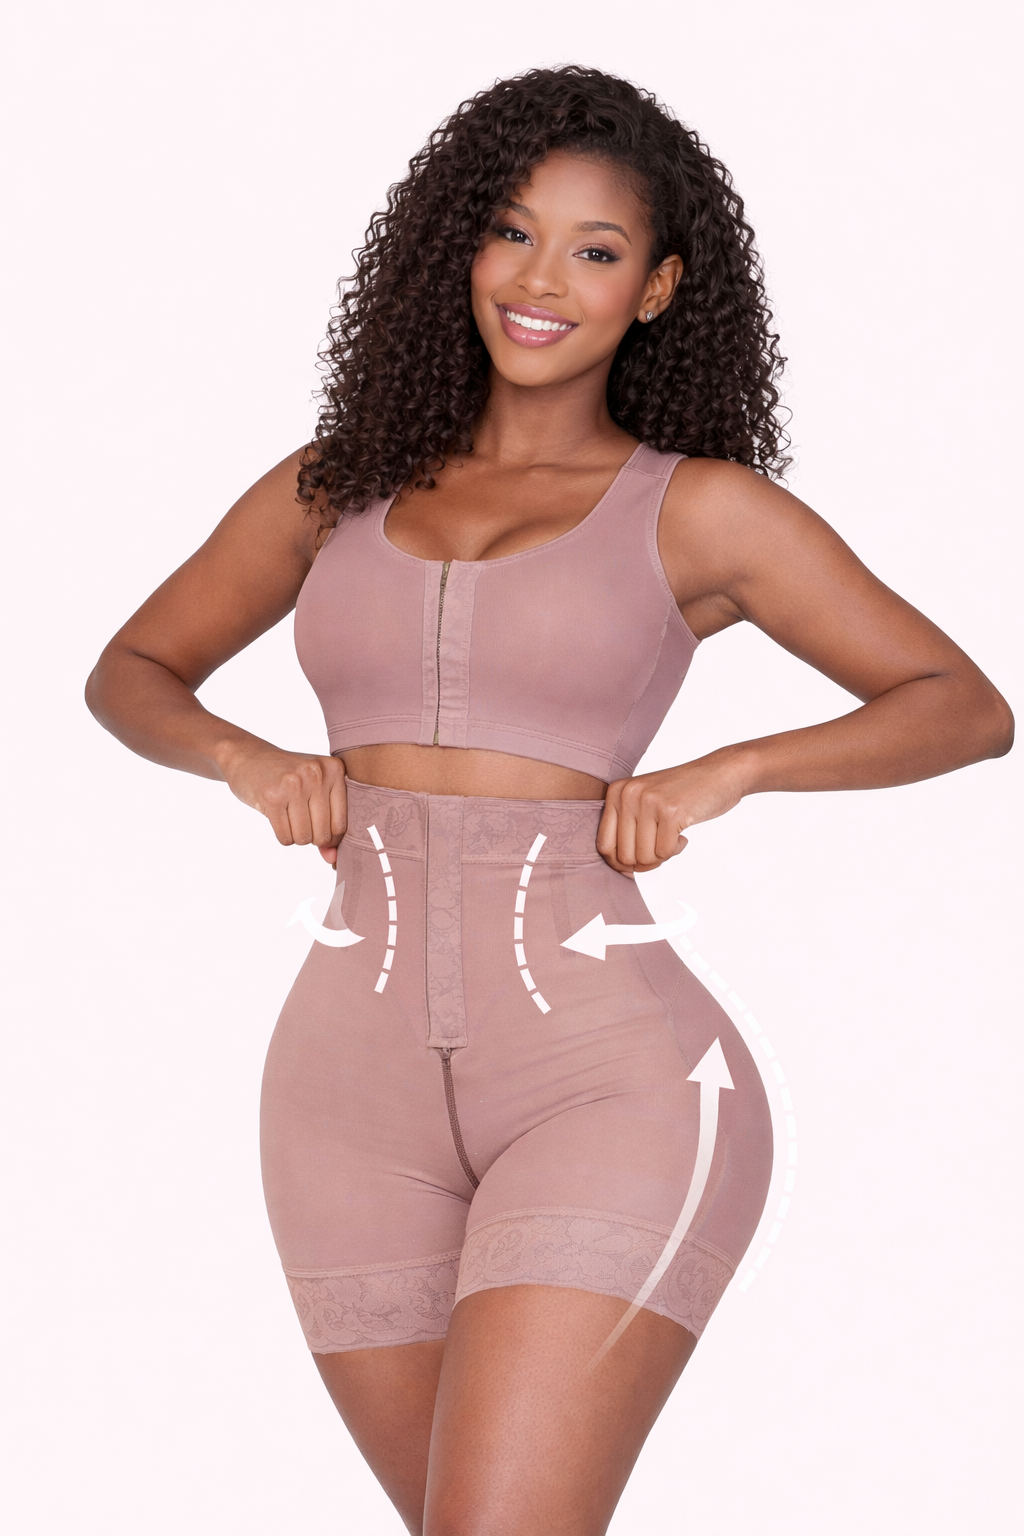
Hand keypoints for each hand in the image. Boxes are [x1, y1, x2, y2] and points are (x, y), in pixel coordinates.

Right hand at [219, 742, 347, 863]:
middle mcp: (317, 774)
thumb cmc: (288, 778)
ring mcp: (294, 784)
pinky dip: (282, 836)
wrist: (248, 756)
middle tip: (300, 821)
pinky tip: (277, 817)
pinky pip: (285, 837)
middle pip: (323, 834)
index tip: (318, 830)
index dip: (330, 837)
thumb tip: (333, 859)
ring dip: (295, 837)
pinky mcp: (272, 797)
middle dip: (311, 838)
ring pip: (304, 838)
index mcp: (334, 769)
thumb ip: (328, 824)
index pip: (341, 824)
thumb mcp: (314, 791)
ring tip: (289, 817)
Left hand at [597, 753, 747, 874]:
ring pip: (644, 857)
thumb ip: (627, 829)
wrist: (720, 773)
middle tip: (661, 847)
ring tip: (672, 838)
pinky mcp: (671, 811)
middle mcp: (628, 794)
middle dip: (645, 862)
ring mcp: (649, 801)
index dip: (620, 864)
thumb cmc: (682, 794)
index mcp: (616, 792)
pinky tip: (682, 834)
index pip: (604, 846)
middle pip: (624, 856)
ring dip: (661, 856)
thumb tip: (620, 869)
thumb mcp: (644, 801)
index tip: (637, 865)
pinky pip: (664, 853)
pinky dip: (675, 850)